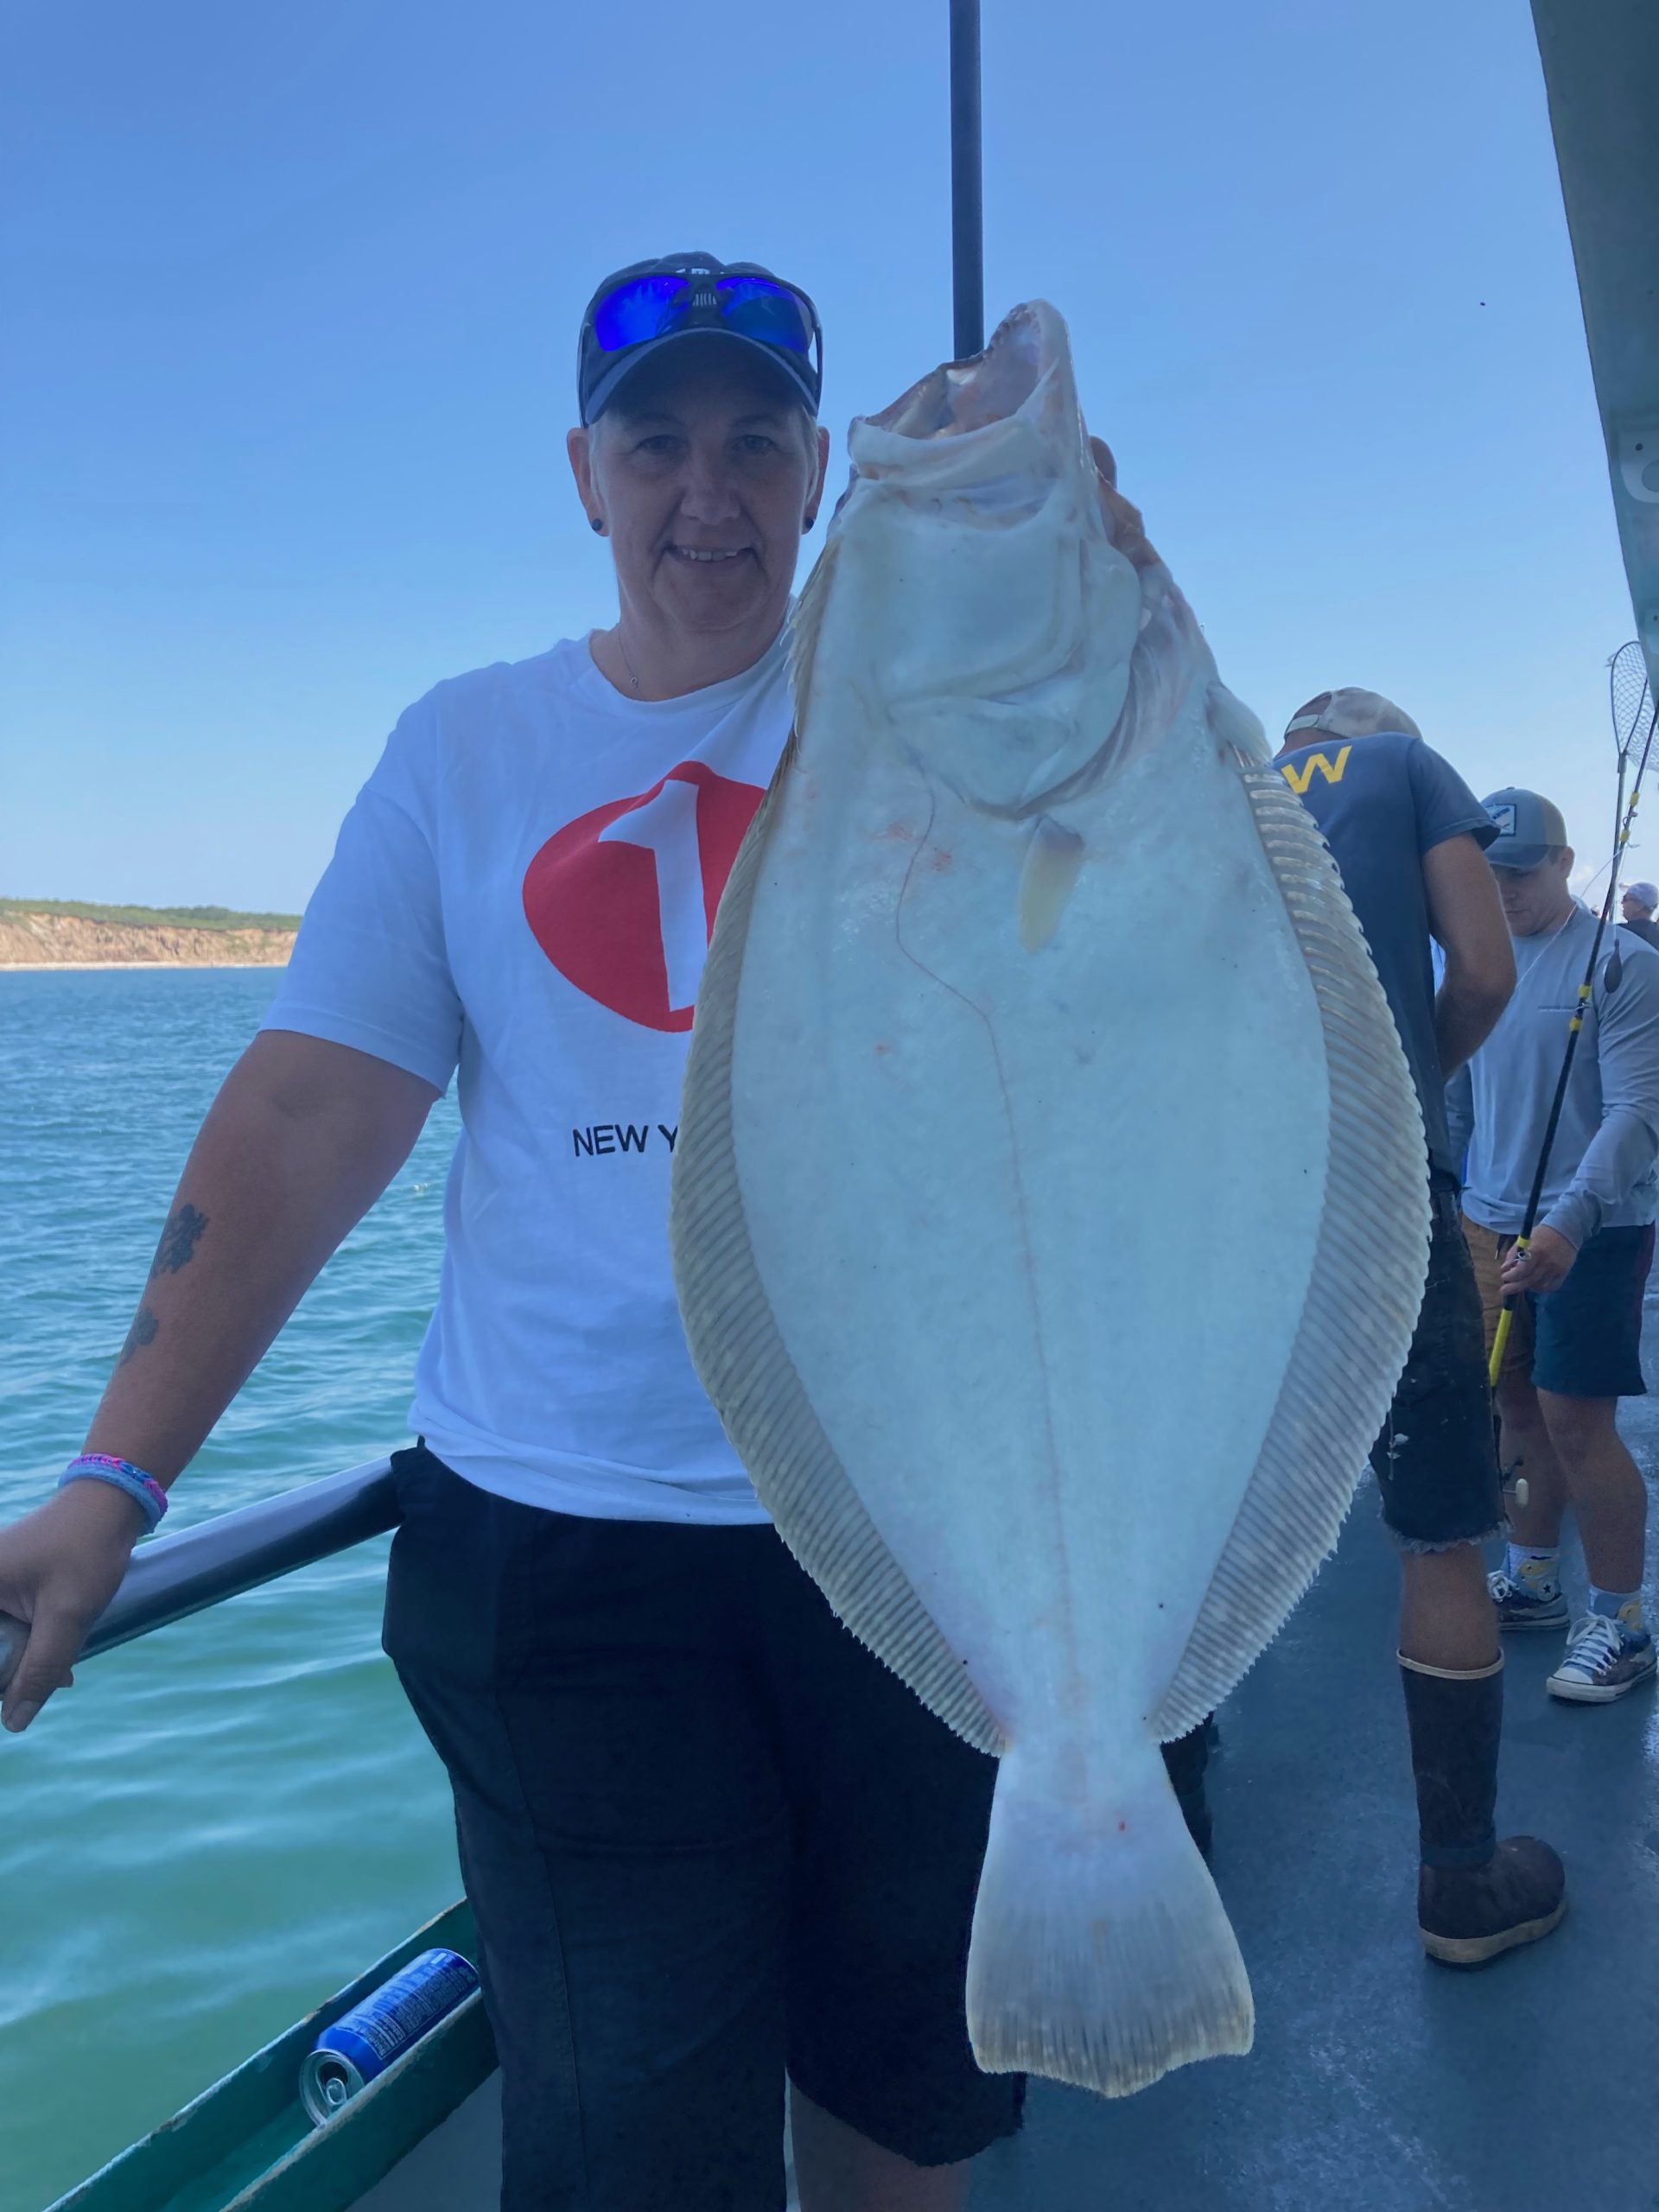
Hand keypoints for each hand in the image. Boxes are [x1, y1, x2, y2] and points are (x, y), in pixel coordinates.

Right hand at [0, 1481, 145, 1732]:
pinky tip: (61, 1667)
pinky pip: (9, 1629)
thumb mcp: (67, 1616)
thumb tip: (14, 1723)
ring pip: (1, 1643)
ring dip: (25, 1664)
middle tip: (41, 1690)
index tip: (15, 1697)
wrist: (111, 1503)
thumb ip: (40, 1670)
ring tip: (62, 1672)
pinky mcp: (6, 1586)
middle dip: (12, 1674)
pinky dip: (32, 1647)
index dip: (2, 1678)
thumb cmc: (87, 1549)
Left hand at [1500, 1224, 1578, 1296]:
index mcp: (1536, 1251)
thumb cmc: (1542, 1234)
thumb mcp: (1524, 1239)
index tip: (1504, 1276)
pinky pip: (1551, 1287)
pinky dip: (1540, 1288)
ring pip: (1539, 1286)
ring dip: (1527, 1286)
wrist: (1566, 1231)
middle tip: (1504, 1290)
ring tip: (1521, 1281)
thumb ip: (1513, 1254)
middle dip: (1514, 1287)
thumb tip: (1504, 1269)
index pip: (1522, 1269)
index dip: (1512, 1276)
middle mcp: (1547, 1263)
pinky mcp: (1564, 1273)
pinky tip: (1534, 1283)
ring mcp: (1557, 1270)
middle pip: (1529, 1281)